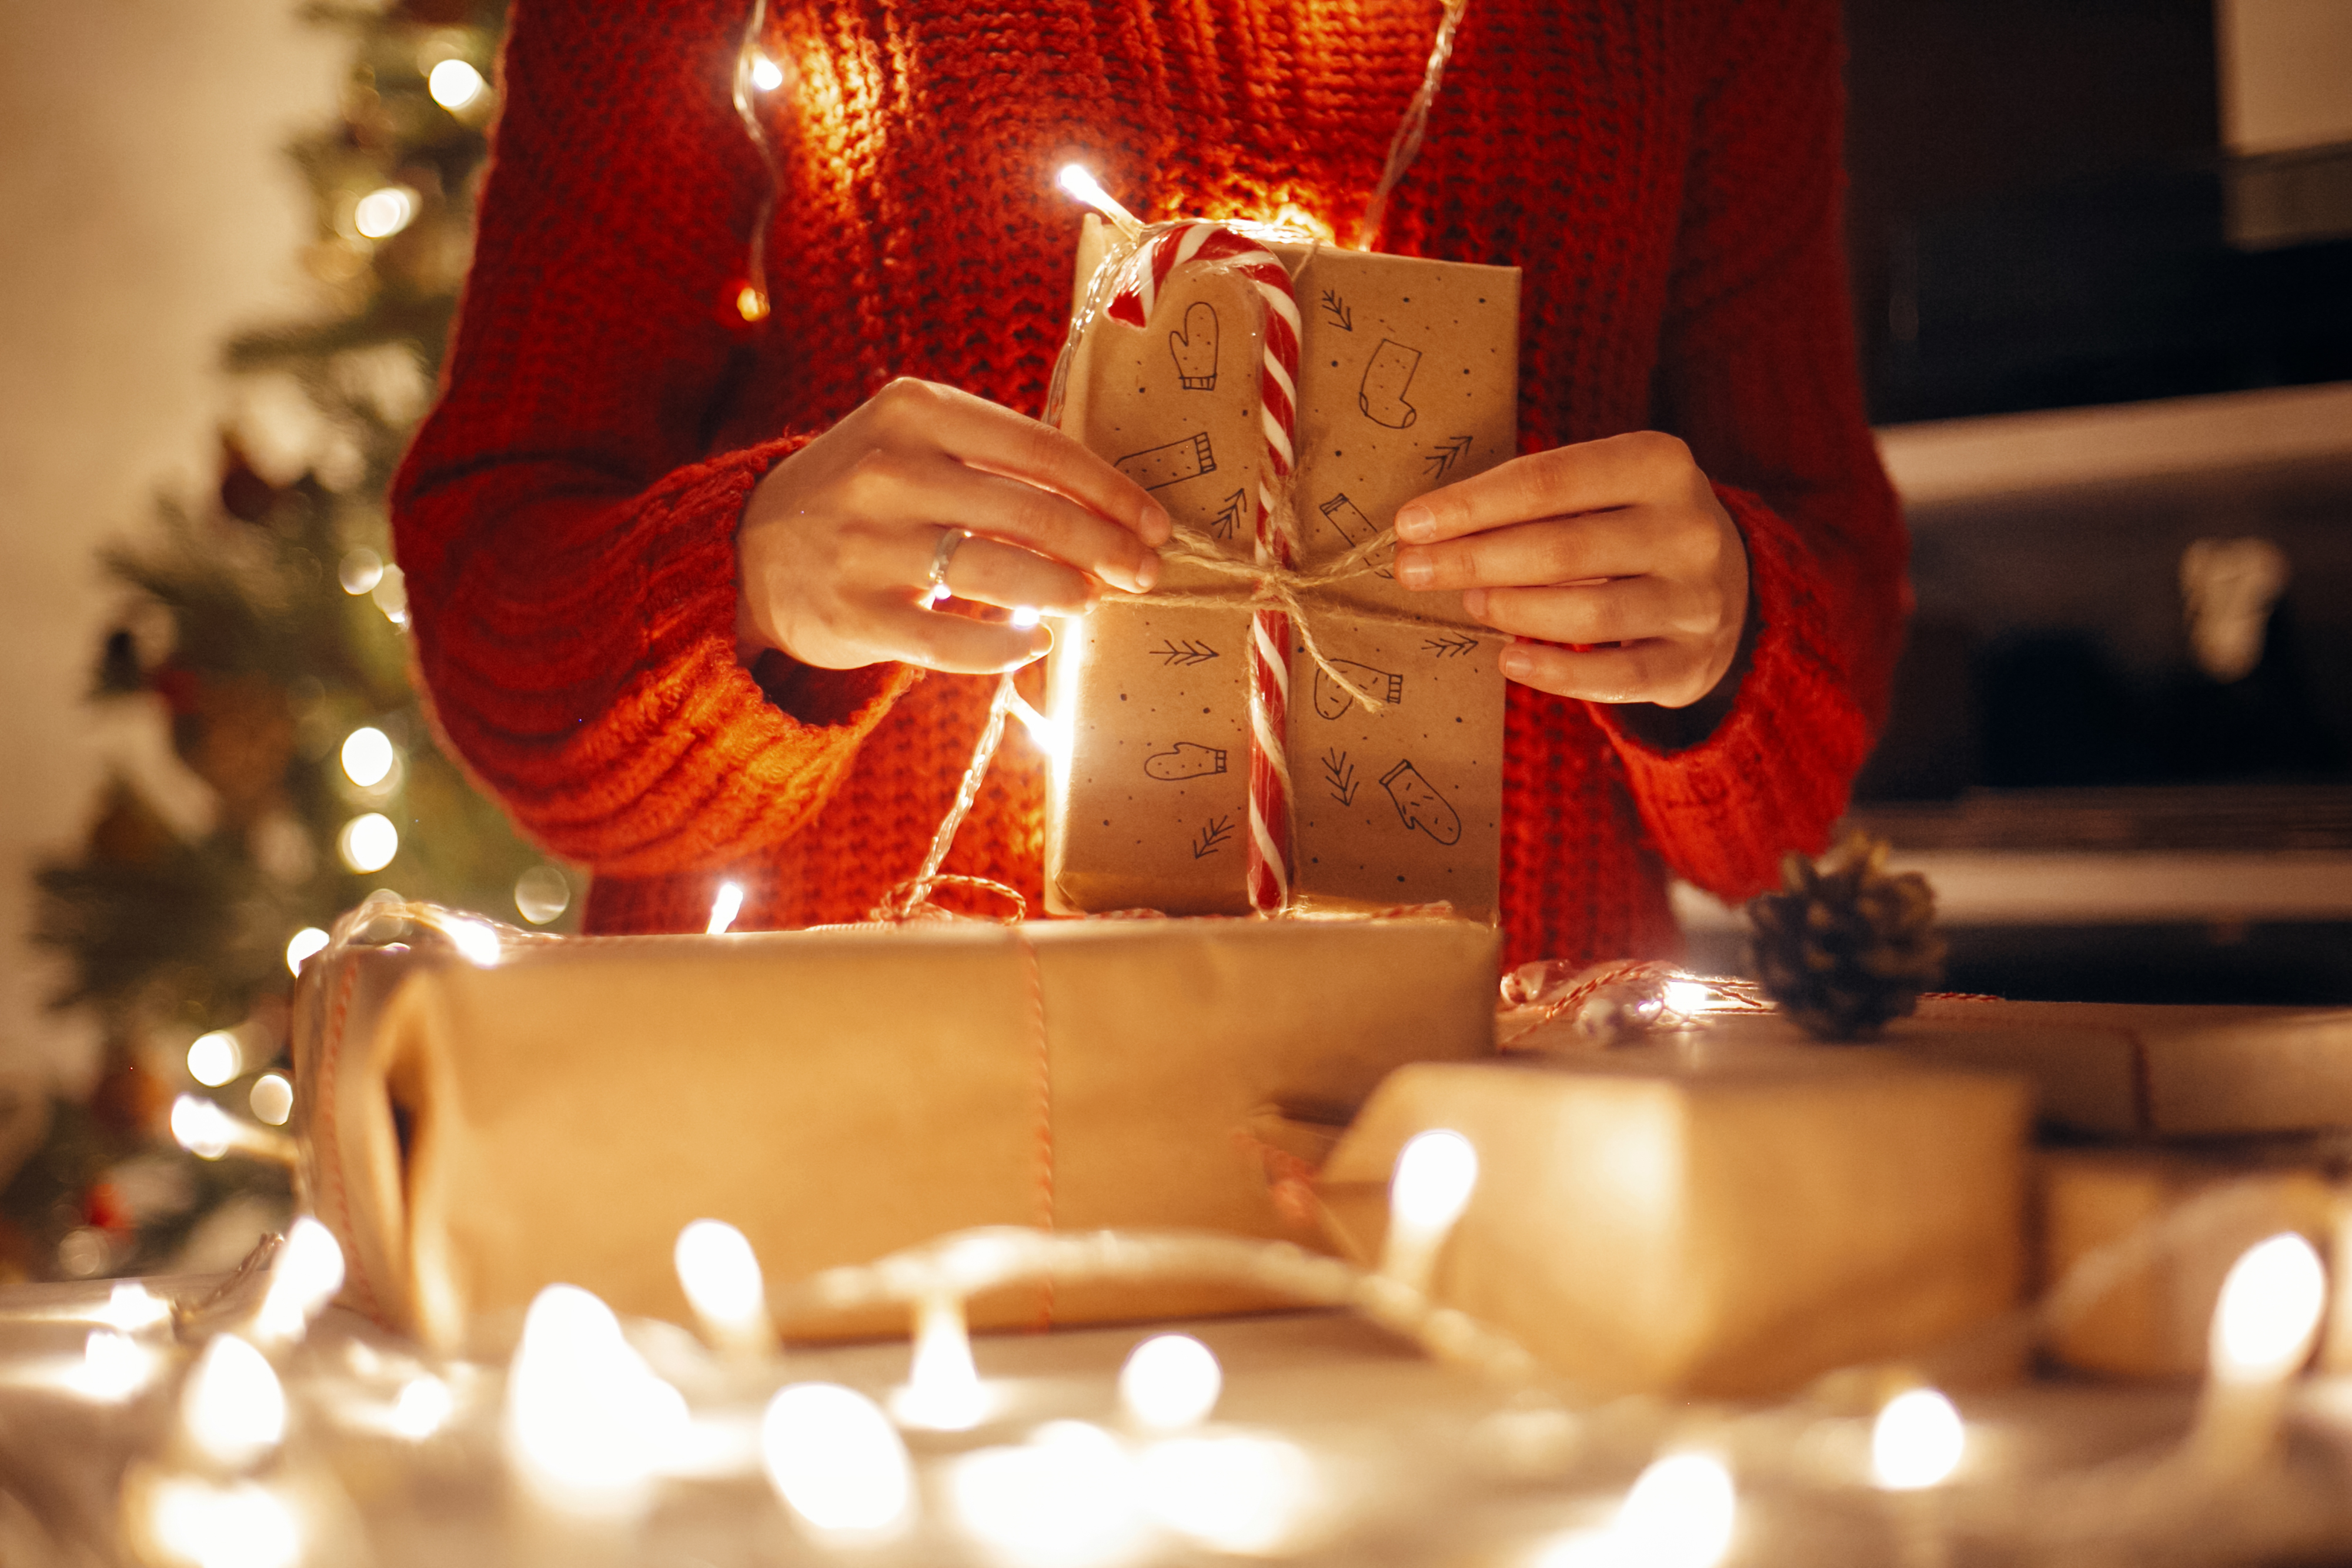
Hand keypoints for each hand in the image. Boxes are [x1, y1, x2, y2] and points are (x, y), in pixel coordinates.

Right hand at [737, 378, 1171, 673]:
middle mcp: (891, 469)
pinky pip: (954, 640)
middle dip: (1105, 548)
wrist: (750, 547)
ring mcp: (869, 543)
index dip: (1111, 492)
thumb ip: (998, 461)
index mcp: (917, 411)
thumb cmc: (866, 493)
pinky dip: (1008, 647)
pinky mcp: (855, 613)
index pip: (1042, 449)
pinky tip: (1037, 644)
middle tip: (1145, 575)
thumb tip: (1109, 511)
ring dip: (1066, 592)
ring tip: (1094, 603)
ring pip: (1000, 573)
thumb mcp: (916, 442)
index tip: (1155, 524)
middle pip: (1033, 512)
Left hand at [1391, 431, 1748, 708]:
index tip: (1410, 523)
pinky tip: (1509, 660)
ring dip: (1513, 610)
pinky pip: (1616, 677)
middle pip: (1563, 549)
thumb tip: (1430, 530)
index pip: (1550, 481)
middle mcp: (1689, 528)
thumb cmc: (1631, 525)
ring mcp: (1697, 599)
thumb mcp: (1603, 489)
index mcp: (1659, 464)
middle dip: (1475, 559)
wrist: (1729, 584)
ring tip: (1468, 602)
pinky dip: (1556, 673)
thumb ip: (1535, 500)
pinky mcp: (1692, 662)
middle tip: (1413, 570)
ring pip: (1589, 613)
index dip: (1473, 504)